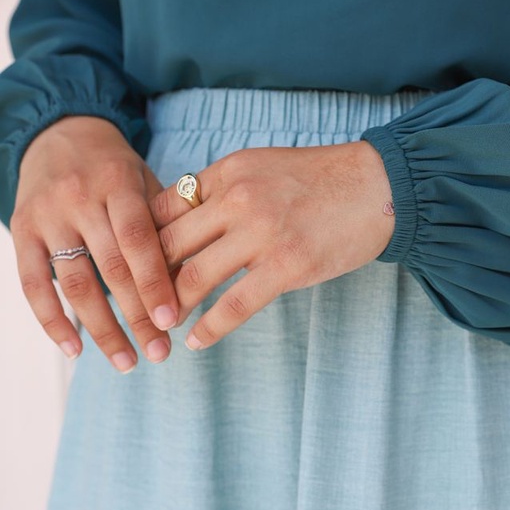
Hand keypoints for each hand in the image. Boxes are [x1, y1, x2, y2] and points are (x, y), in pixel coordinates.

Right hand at [10, 115, 179, 371]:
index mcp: (117, 183)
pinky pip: (33, 284)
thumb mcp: (144, 180)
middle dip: (137, 316)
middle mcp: (79, 199)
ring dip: (102, 329)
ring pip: (75, 283)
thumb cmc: (115, 169)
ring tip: (127, 362)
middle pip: (111, 269)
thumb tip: (194, 281)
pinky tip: (75, 349)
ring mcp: (47, 216)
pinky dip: (53, 320)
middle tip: (159, 353)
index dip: (154, 284)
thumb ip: (163, 223)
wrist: (59, 132)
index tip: (173, 322)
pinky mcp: (22, 230)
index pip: (138, 240)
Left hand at [148, 140, 394, 348]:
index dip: (139, 241)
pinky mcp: (287, 266)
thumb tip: (183, 227)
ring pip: (195, 276)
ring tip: (160, 326)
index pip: (163, 208)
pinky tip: (196, 341)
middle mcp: (238, 199)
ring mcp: (262, 233)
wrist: (380, 186)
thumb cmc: (321, 181)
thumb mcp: (262, 167)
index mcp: (228, 172)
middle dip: (144, 280)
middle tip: (131, 305)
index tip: (129, 268)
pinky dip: (210, 328)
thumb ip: (224, 191)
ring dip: (171, 307)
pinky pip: (236, 304)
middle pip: (169, 244)